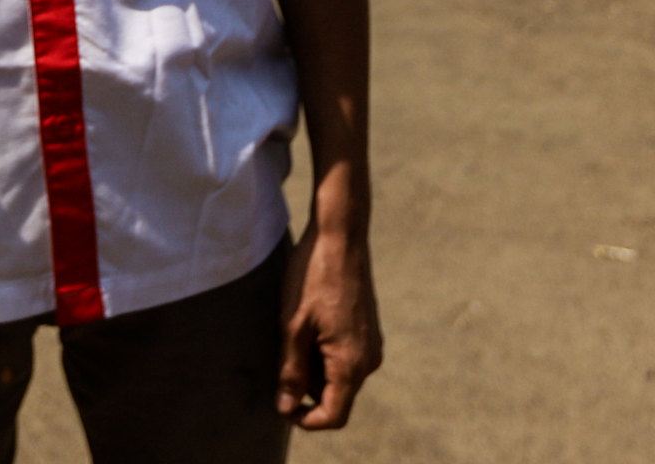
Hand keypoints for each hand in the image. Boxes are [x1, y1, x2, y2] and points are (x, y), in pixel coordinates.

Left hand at [274, 219, 380, 429]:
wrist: (340, 236)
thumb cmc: (313, 276)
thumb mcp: (293, 326)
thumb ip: (291, 372)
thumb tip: (286, 407)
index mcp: (352, 362)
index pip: (333, 416)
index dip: (305, 418)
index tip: (282, 402)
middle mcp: (369, 359)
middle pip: (335, 396)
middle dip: (307, 386)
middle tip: (285, 352)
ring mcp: (371, 344)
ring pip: (339, 376)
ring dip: (314, 366)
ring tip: (297, 331)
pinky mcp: (368, 330)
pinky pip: (345, 357)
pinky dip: (324, 352)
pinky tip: (310, 323)